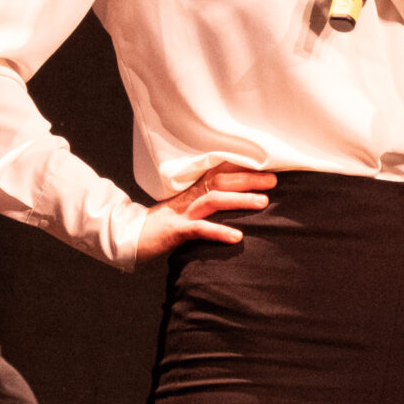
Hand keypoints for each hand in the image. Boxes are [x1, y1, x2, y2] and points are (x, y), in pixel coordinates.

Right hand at [135, 166, 276, 258]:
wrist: (130, 237)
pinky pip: (200, 229)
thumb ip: (206, 205)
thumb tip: (235, 203)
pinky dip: (219, 232)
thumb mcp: (185, 210)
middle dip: (249, 179)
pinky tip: (237, 237)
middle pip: (221, 180)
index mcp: (192, 190)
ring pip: (213, 200)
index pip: (219, 172)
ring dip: (240, 199)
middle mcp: (189, 197)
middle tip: (274, 181)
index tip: (267, 166)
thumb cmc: (162, 225)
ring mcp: (182, 212)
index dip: (243, 168)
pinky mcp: (175, 230)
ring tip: (263, 202)